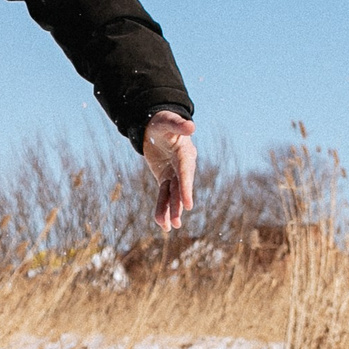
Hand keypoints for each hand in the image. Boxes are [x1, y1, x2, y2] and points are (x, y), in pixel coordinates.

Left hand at [143, 109, 197, 230]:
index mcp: (184, 153)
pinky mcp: (166, 178)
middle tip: (177, 223)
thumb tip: (192, 126)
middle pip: (180, 188)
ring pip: (172, 195)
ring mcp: (174, 173)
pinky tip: (161, 222)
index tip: (189, 205)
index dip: (186, 189)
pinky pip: (164, 194)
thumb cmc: (162, 122)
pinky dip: (162, 207)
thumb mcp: (167, 121)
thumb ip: (178, 124)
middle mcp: (182, 166)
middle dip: (178, 206)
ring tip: (167, 228)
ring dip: (169, 211)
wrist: (156, 126)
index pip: (185, 173)